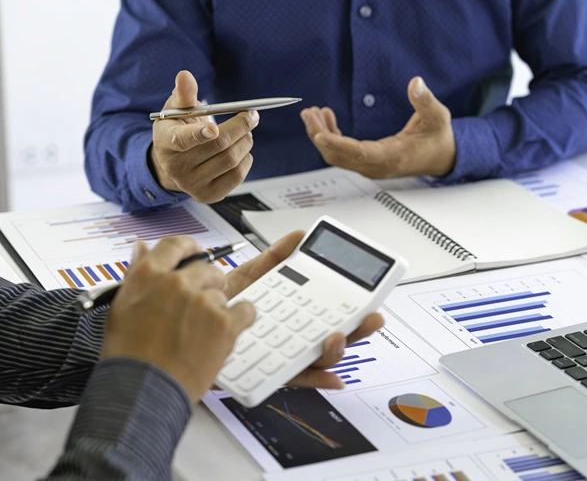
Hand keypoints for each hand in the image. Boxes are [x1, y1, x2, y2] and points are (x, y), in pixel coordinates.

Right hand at [102, 236, 255, 403]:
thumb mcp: (121, 306)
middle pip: (207, 269)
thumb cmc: (128, 354)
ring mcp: (204, 301)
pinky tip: (223, 335)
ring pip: (223, 292)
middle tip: (198, 308)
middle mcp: (178, 283)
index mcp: (150, 274)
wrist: (141, 390)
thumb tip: (141, 247)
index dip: (189, 248)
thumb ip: (137, 273)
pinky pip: (245, 309)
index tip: (195, 253)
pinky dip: (240, 320)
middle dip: (207, 284)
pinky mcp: (224, 322)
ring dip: (217, 308)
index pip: (176, 245)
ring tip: (199, 333)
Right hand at [150, 70, 258, 202]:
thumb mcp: (176, 111)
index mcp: (166, 143)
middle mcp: (177, 168)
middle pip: (218, 146)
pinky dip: (246, 159)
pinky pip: (237, 175)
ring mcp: (193, 185)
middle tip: (252, 115)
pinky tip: (241, 150)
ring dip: (246, 141)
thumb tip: (185, 75)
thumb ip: (184, 94)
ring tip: (246, 132)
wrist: (173, 164)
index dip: (199, 134)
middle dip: (241, 127)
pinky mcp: (209, 196)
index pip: (182, 140)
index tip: (213, 128)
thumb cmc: (178, 130)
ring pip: (231, 160)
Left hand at [225, 231, 384, 388]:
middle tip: (371, 318)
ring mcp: (282, 353)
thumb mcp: (250, 276)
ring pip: (318, 356)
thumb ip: (276, 258)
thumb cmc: (217, 304)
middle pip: (332, 332)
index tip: (372, 296)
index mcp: (294, 310)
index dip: (354, 303)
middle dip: (357, 327)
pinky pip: (295, 378)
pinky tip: (332, 379)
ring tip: (336, 338)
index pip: (330, 308)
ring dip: (335, 351)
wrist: (184, 321)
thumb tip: (299, 237)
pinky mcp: (266, 371)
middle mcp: (293, 333)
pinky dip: (315, 380)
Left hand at [301, 77, 455, 178]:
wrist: (442, 158)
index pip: (358, 153)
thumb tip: (416, 83)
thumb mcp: (438, 117)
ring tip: (312, 113)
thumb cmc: (438, 139)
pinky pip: (342, 153)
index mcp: (392, 157)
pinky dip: (331, 137)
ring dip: (321, 136)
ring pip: (336, 156)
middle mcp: (377, 166)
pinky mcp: (367, 162)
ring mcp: (370, 166)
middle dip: (320, 135)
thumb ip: (425, 101)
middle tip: (309, 113)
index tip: (319, 134)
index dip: (337, 144)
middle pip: (338, 156)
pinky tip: (327, 119)